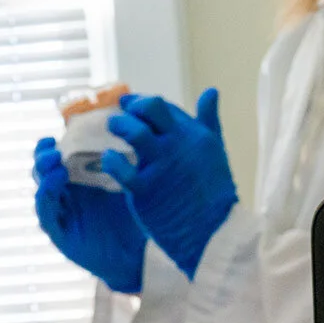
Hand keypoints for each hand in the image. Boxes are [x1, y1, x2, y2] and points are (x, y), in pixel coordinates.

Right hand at [34, 137, 146, 292]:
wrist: (137, 257)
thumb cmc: (135, 219)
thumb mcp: (133, 188)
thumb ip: (130, 165)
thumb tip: (140, 129)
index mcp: (80, 182)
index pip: (61, 157)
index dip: (57, 142)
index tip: (62, 126)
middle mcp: (66, 196)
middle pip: (44, 170)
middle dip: (43, 156)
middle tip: (51, 143)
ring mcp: (61, 215)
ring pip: (42, 190)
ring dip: (44, 174)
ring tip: (55, 162)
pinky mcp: (59, 235)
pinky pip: (46, 215)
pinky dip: (46, 198)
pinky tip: (56, 185)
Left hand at [101, 89, 236, 279]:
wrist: (212, 232)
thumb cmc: (213, 190)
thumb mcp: (214, 149)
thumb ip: (209, 119)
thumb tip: (211, 90)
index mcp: (193, 134)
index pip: (164, 107)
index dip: (143, 103)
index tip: (131, 105)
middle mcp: (176, 145)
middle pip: (151, 109)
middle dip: (132, 106)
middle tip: (121, 113)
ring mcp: (160, 166)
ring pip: (135, 132)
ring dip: (119, 125)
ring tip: (112, 127)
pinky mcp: (145, 189)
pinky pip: (120, 168)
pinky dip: (111, 160)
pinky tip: (109, 159)